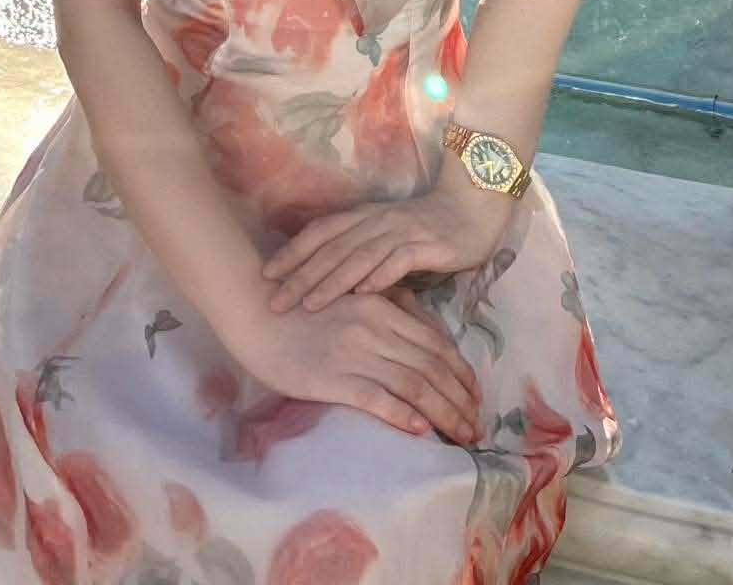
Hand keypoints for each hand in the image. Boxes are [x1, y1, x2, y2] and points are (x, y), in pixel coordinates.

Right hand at [231, 284, 482, 443]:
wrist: (255, 309)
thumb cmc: (300, 305)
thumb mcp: (351, 297)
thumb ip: (384, 309)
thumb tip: (419, 326)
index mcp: (382, 308)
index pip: (436, 343)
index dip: (462, 372)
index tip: (475, 395)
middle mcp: (376, 328)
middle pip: (433, 366)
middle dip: (462, 398)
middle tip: (478, 424)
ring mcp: (356, 353)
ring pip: (415, 384)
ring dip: (445, 413)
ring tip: (463, 435)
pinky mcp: (333, 377)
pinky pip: (378, 398)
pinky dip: (405, 415)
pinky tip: (422, 430)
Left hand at [261, 180, 513, 313]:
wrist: (473, 207)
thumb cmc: (429, 226)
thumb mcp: (389, 236)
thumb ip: (363, 253)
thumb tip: (333, 280)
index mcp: (364, 217)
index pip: (320, 233)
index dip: (293, 252)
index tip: (266, 275)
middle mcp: (376, 221)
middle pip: (332, 248)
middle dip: (302, 274)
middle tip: (275, 299)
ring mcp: (400, 231)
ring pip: (358, 256)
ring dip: (331, 281)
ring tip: (308, 304)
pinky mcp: (426, 244)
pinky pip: (397, 261)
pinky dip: (377, 277)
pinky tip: (361, 295)